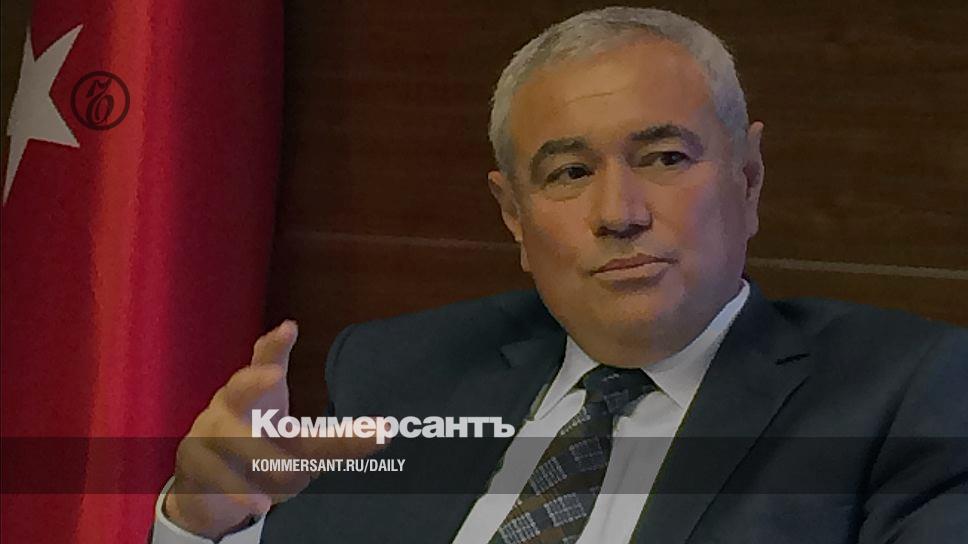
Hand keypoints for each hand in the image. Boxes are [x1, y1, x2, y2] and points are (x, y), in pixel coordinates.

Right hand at [163, 321, 383, 538]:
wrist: (205, 486)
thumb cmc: (258, 449)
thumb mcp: (296, 443)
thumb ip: (338, 439)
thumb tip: (384, 432)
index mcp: (257, 393)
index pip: (265, 361)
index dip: (275, 345)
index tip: (290, 328)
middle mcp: (229, 406)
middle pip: (238, 387)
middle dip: (254, 379)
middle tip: (274, 375)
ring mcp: (207, 433)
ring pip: (230, 436)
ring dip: (261, 456)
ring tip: (295, 479)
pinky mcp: (194, 465)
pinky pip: (216, 476)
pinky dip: (239, 491)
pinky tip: (260, 505)